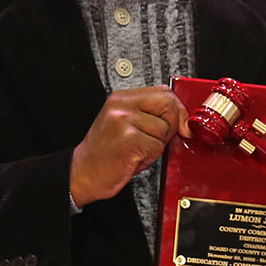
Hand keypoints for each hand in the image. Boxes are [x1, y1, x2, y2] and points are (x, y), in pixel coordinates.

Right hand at [70, 86, 190, 208]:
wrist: (82, 173)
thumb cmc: (105, 153)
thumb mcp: (125, 125)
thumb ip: (151, 116)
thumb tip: (184, 120)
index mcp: (121, 98)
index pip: (163, 92)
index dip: (176, 108)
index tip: (179, 123)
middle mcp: (122, 106)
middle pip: (168, 104)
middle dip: (171, 125)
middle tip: (152, 140)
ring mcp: (124, 121)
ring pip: (164, 130)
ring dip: (156, 146)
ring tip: (136, 151)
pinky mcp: (129, 139)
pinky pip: (157, 147)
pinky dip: (149, 158)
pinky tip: (133, 159)